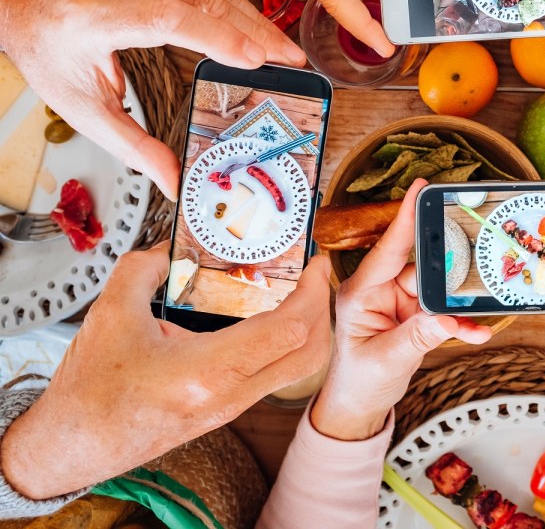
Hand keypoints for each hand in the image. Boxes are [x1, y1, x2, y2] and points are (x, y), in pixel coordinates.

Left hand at [0, 0, 305, 198]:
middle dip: (254, 31)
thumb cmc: (48, 48)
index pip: (168, 17)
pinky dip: (236, 7)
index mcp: (96, 17)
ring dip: (253, 19)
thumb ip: (132, 145)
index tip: (256, 59)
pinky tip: (256, 28)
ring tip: (282, 50)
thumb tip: (174, 182)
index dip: (219, 37)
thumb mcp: (81, 107)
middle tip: (290, 62)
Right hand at [0, 244, 331, 499]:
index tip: (316, 265)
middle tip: (315, 276)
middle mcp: (228, 396)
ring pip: (296, 369)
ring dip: (307, 328)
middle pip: (309, 353)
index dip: (313, 292)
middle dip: (322, 308)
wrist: (71, 447)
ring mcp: (230, 409)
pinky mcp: (225, 413)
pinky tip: (265, 319)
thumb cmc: (90, 393)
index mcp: (208, 372)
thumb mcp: (109, 315)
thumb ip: (141, 270)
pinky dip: (284, 346)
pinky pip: (273, 377)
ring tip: (296, 292)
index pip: (289, 331)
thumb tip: (168, 248)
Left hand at [311, 181, 491, 441]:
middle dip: (448, 265)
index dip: (406, 216)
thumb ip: (418, 337)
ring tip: (479, 311)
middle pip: (422, 265)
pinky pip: (445, 311)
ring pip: (439, 288)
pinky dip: (462, 321)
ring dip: (459, 302)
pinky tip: (478, 330)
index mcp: (362, 292)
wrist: (360, 404)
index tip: (421, 187)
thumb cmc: (359, 380)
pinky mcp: (419, 316)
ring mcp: (402, 302)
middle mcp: (382, 290)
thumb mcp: (386, 360)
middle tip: (475, 257)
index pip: (388, 248)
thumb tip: (446, 319)